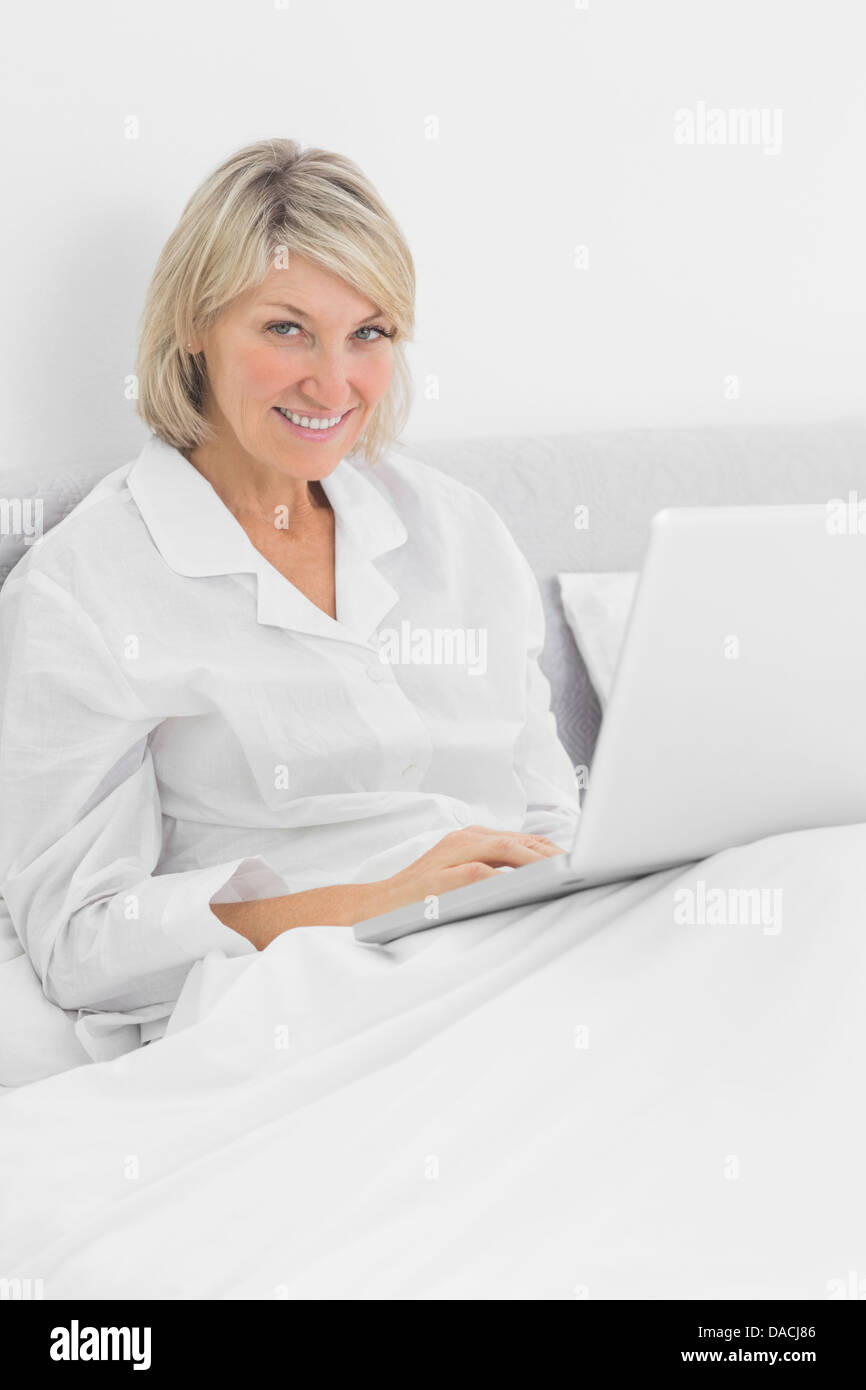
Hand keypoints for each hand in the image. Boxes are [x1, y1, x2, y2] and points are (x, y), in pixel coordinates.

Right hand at [364, 825, 565, 919]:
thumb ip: (488, 868)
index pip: (519, 838)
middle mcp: (461, 841)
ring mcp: (450, 857)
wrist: (374, 905)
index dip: (549, 848)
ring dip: (536, 861)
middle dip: (550, 853)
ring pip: (503, 849)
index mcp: (468, 838)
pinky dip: (505, 877)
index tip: (573, 861)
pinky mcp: (440, 878)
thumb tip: (532, 876)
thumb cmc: (419, 894)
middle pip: (517, 840)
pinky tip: (525, 886)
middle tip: (578, 867)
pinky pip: (479, 873)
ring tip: (561, 872)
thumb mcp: (456, 872)